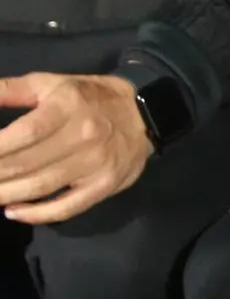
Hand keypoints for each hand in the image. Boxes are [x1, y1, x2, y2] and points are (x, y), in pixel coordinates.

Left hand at [0, 73, 154, 223]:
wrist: (145, 113)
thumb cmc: (90, 97)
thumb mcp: (52, 84)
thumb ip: (11, 90)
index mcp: (68, 107)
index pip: (24, 133)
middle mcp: (83, 136)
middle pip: (26, 164)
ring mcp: (95, 164)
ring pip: (41, 187)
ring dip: (6, 195)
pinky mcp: (104, 185)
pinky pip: (66, 207)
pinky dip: (36, 214)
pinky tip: (14, 211)